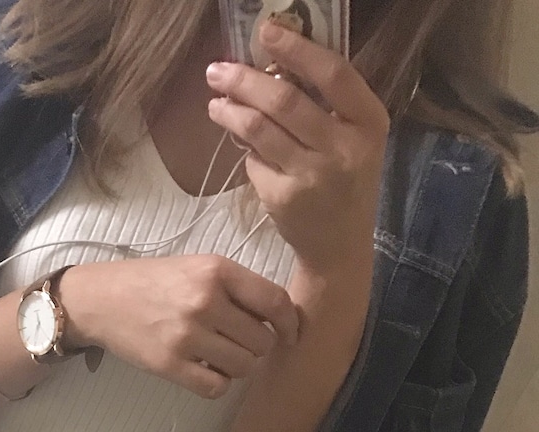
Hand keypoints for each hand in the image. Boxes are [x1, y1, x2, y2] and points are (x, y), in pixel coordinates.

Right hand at [59, 255, 298, 400]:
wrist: (101, 299)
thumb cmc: (154, 282)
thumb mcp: (198, 267)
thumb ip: (237, 287)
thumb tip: (277, 320)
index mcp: (216, 271)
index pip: (275, 302)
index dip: (290, 324)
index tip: (289, 335)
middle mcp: (205, 301)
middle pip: (262, 341)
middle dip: (257, 347)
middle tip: (238, 343)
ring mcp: (187, 336)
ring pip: (243, 366)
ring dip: (238, 366)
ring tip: (219, 355)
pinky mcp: (170, 365)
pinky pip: (216, 387)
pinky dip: (218, 383)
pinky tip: (206, 370)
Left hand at [205, 19, 389, 278]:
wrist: (339, 247)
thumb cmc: (344, 182)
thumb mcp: (353, 139)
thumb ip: (327, 104)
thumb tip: (273, 63)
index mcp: (368, 123)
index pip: (332, 75)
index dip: (297, 49)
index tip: (266, 31)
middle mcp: (344, 149)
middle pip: (284, 100)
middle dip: (244, 80)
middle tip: (217, 70)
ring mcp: (312, 177)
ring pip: (259, 130)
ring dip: (230, 111)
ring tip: (216, 102)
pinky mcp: (284, 199)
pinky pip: (254, 162)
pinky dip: (245, 150)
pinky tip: (242, 146)